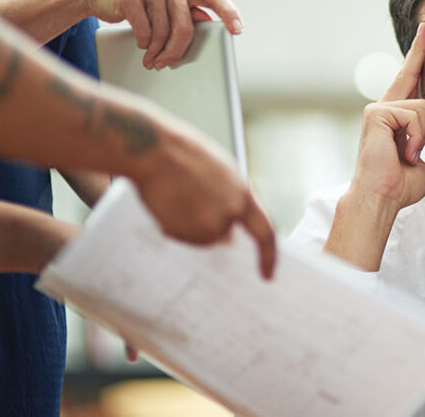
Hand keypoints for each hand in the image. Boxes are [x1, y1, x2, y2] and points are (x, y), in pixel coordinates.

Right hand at [83, 0, 242, 69]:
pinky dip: (143, 43)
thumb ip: (186, 9)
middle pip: (185, 27)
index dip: (229, 13)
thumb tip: (209, 24)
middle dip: (177, 51)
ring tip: (152, 59)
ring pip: (163, 32)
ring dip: (157, 51)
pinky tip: (141, 44)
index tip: (237, 30)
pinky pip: (143, 30)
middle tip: (167, 64)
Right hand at [131, 126, 276, 279]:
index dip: (268, 256)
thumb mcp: (222, 173)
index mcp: (243, 195)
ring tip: (177, 194)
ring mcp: (206, 224)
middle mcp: (229, 213)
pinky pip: (182, 236)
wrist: (155, 150)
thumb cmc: (186, 154)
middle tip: (190, 201)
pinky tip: (168, 202)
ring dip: (190, 223)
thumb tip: (229, 236)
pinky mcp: (184, 231)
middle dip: (209, 224)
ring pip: (200, 236)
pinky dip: (175, 226)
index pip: (265, 232)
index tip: (268, 274)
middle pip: (223, 233)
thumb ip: (231, 202)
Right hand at [349, 23, 424, 211]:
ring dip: (422, 137)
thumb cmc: (398, 188)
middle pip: (415, 80)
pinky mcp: (377, 113)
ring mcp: (378, 108)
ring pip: (423, 107)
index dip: (418, 56)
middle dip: (420, 61)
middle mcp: (383, 106)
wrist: (382, 198)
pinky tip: (402, 152)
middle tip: (424, 42)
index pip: (411, 79)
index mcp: (394, 115)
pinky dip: (415, 138)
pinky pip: (414, 115)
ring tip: (406, 155)